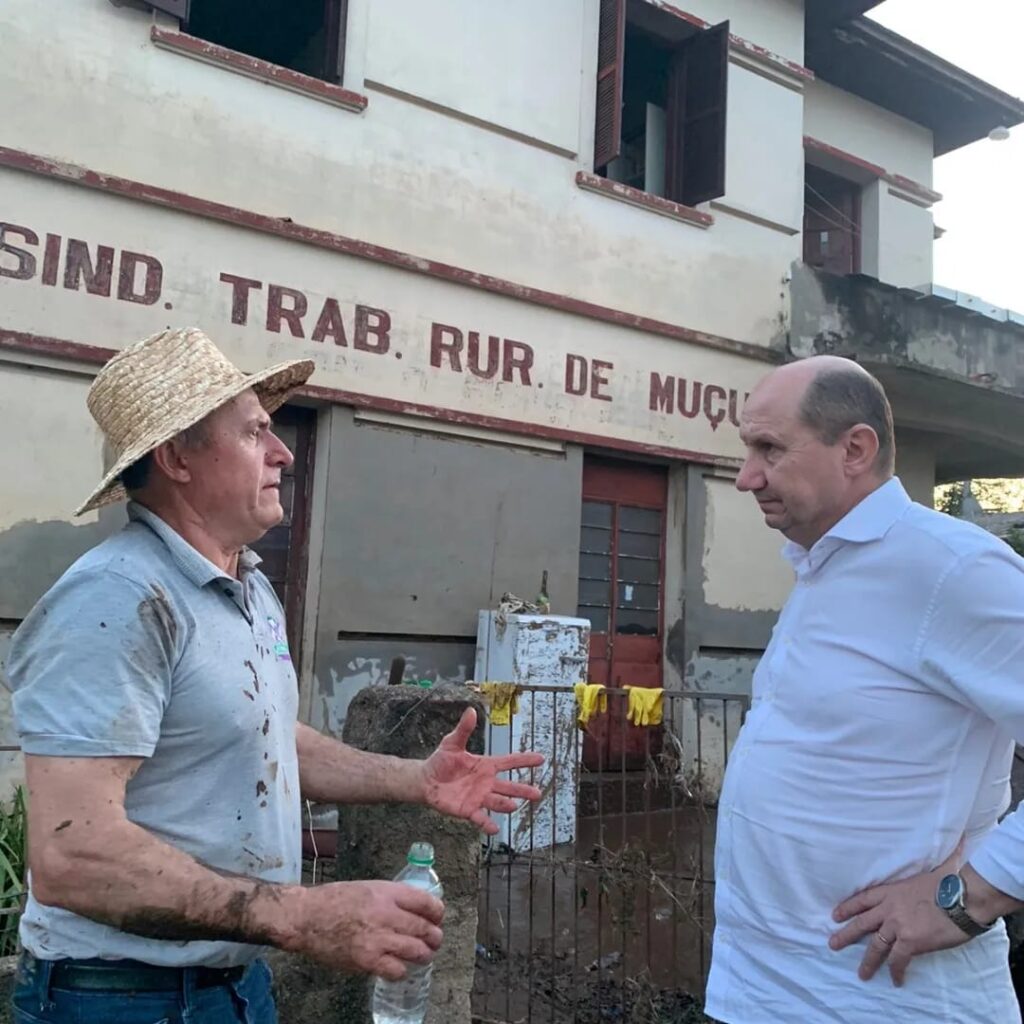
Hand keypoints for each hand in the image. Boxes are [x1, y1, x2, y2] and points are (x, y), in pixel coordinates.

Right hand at [290, 880, 443, 979]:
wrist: (306, 917)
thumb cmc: (334, 900)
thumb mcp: (367, 888)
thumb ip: (390, 898)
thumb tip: (413, 909)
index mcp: (386, 893)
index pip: (426, 902)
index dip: (437, 912)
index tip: (438, 917)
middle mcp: (385, 914)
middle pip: (424, 928)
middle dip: (434, 936)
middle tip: (435, 940)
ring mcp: (377, 939)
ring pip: (416, 950)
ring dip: (424, 954)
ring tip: (423, 954)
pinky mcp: (367, 960)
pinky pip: (396, 970)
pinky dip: (401, 970)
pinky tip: (398, 966)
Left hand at [420, 707, 543, 834]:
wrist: (426, 780)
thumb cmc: (442, 760)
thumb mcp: (452, 742)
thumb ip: (464, 729)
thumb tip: (471, 711)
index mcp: (486, 765)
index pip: (508, 762)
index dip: (524, 760)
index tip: (541, 759)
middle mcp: (486, 783)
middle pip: (508, 787)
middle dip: (522, 790)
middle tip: (538, 793)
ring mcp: (479, 797)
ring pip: (497, 802)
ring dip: (506, 804)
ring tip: (514, 805)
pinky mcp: (468, 810)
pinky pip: (480, 818)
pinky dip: (487, 823)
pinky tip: (495, 829)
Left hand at [829, 844, 969, 985]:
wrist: (962, 898)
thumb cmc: (950, 882)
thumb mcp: (934, 868)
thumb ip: (937, 859)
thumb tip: (956, 839)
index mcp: (892, 891)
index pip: (863, 899)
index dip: (848, 907)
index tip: (835, 914)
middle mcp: (889, 908)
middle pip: (861, 923)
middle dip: (845, 934)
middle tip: (832, 944)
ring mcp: (897, 925)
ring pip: (875, 946)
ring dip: (867, 961)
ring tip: (861, 974)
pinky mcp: (910, 941)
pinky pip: (898, 960)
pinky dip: (896, 971)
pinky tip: (896, 980)